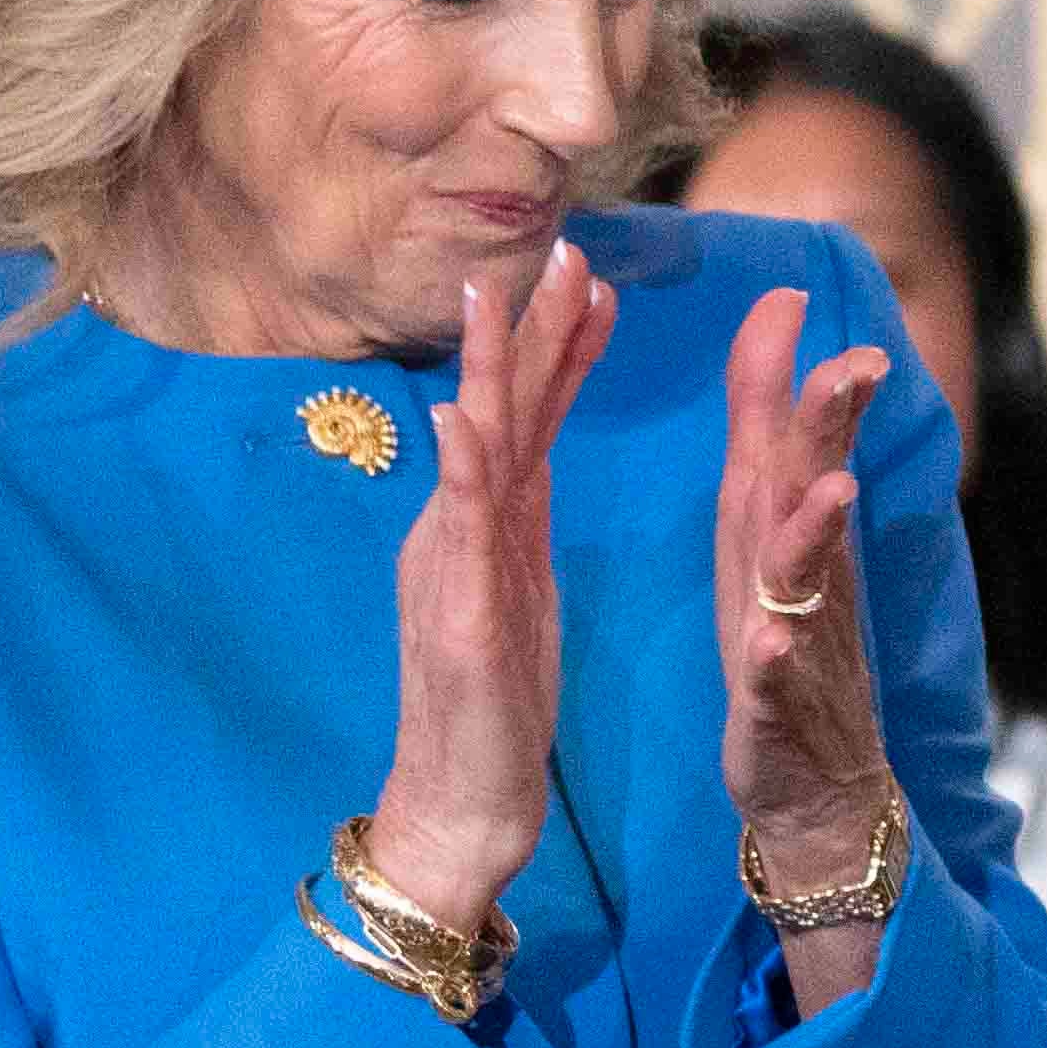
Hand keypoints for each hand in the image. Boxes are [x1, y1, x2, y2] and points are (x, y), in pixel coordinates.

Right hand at [362, 246, 607, 922]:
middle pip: (499, 411)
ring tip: (499, 297)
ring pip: (473, 454)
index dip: (560, 345)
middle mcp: (461, 531)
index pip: (530, 416)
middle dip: (528, 329)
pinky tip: (464, 424)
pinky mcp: (458, 622)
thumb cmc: (494, 703)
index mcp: (489, 526)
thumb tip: (510, 440)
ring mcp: (452, 570)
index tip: (593, 273)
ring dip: (488, 373)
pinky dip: (463, 477)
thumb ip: (510, 515)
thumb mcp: (515, 590)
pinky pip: (460, 541)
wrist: (463, 799)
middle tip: (560, 248)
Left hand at [715, 283, 906, 900]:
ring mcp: (801, 642)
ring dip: (817, 534)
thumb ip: (764, 447)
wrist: (817, 791)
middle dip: (828, 427)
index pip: (787, 441)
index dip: (787, 372)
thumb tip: (774, 350)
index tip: (790, 295)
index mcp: (780, 536)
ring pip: (808, 579)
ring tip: (827, 491)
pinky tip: (774, 642)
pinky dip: (778, 660)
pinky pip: (779, 682)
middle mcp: (802, 578)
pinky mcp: (780, 709)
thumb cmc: (783, 656)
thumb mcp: (763, 540)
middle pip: (812, 490)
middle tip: (853, 363)